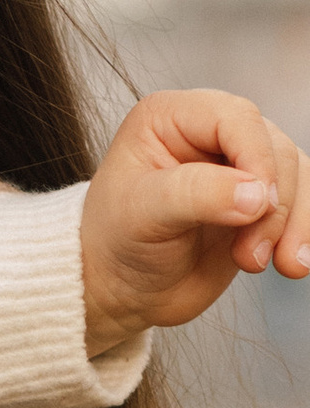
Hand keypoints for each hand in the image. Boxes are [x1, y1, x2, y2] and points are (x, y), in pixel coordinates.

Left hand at [80, 88, 307, 348]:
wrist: (120, 291)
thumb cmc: (116, 244)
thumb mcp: (142, 215)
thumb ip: (197, 195)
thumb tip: (259, 194)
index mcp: (172, 117)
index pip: (237, 118)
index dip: (257, 157)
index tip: (258, 205)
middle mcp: (210, 133)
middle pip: (275, 148)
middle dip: (274, 205)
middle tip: (249, 257)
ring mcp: (238, 166)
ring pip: (298, 175)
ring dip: (294, 223)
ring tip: (265, 264)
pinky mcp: (258, 200)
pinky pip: (302, 203)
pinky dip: (303, 232)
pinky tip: (292, 264)